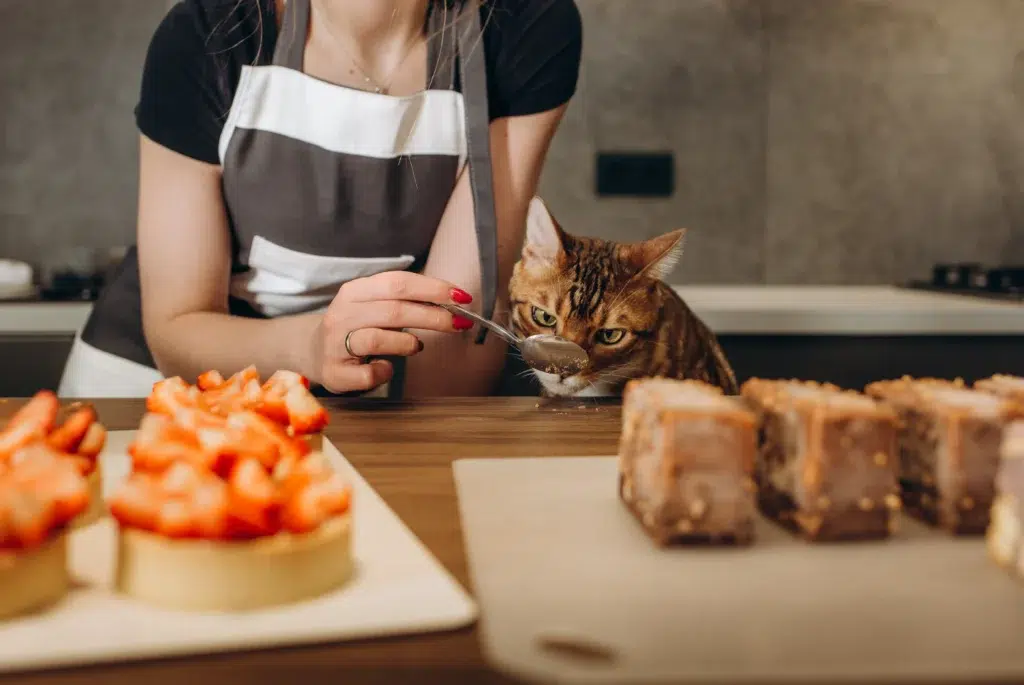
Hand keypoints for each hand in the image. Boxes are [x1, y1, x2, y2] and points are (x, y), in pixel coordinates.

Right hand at [309, 271, 475, 392]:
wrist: (312, 353)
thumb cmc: (356, 328)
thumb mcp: (375, 306)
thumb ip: (406, 302)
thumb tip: (453, 303)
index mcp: (354, 291)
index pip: (397, 282)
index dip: (432, 289)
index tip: (462, 297)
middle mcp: (342, 314)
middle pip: (393, 310)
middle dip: (432, 316)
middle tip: (459, 324)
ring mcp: (334, 344)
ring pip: (376, 339)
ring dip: (406, 344)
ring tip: (417, 347)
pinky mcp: (334, 372)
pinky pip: (367, 373)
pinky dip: (384, 371)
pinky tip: (387, 368)